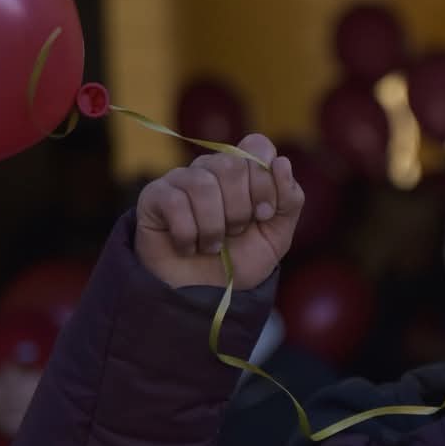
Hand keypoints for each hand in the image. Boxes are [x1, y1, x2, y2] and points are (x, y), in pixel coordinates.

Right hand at [134, 134, 303, 291]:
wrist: (204, 298)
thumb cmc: (238, 263)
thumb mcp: (276, 237)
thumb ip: (289, 200)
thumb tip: (281, 162)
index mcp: (242, 171)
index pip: (256, 147)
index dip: (265, 181)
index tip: (264, 214)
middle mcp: (211, 169)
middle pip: (232, 165)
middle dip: (240, 210)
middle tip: (234, 233)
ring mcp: (181, 180)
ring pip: (203, 185)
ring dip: (214, 228)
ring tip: (211, 246)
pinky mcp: (154, 196)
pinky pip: (175, 203)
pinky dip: (188, 235)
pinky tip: (188, 247)